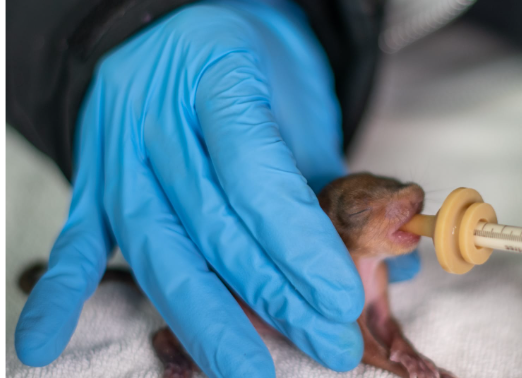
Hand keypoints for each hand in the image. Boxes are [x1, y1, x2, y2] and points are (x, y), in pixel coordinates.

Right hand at [16, 0, 368, 375]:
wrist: (185, 24)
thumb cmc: (253, 65)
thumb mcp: (298, 102)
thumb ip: (336, 179)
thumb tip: (396, 258)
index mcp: (219, 73)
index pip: (256, 170)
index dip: (299, 241)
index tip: (340, 298)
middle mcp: (157, 109)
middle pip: (213, 220)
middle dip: (274, 292)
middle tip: (326, 341)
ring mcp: (116, 146)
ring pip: (155, 242)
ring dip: (204, 316)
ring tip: (246, 368)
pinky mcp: (92, 176)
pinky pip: (74, 236)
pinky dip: (59, 293)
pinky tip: (43, 344)